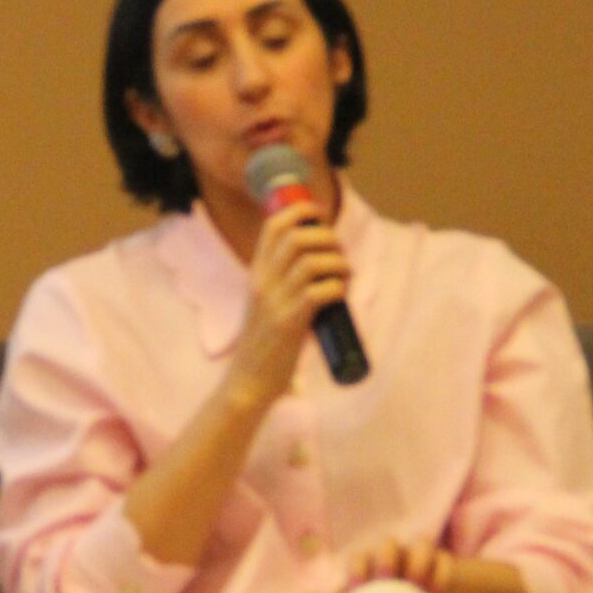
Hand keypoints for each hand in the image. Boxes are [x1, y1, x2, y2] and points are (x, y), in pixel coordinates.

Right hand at [225, 199, 349, 406]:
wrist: (248, 381)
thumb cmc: (263, 343)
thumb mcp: (264, 302)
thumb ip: (281, 280)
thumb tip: (318, 261)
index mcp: (256, 273)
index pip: (273, 226)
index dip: (301, 211)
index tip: (320, 215)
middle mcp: (263, 282)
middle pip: (297, 238)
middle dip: (326, 237)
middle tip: (338, 252)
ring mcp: (275, 302)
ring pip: (311, 262)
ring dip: (337, 263)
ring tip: (344, 274)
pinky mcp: (289, 323)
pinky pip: (320, 292)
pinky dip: (338, 288)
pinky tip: (340, 295)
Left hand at [318, 541, 530, 592]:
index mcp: (377, 578)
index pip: (358, 563)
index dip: (355, 571)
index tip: (356, 588)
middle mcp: (400, 567)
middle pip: (385, 545)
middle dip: (382, 559)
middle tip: (384, 579)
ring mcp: (427, 566)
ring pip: (417, 544)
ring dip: (412, 560)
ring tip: (412, 585)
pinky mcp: (451, 570)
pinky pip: (444, 559)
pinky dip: (439, 571)